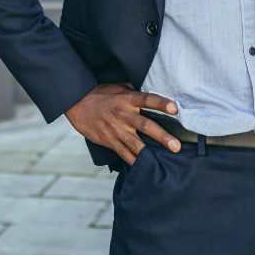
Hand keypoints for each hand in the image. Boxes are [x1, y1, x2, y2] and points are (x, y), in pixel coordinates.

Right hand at [65, 83, 181, 164]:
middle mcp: (123, 114)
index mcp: (127, 98)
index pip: (147, 99)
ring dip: (151, 152)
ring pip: (136, 143)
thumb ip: (134, 90)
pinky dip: (135, 160)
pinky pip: (124, 153)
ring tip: (166, 159)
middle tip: (176, 145)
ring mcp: (116, 129)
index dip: (161, 103)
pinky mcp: (109, 141)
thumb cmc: (101, 94)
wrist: (77, 104)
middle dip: (162, 136)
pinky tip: (146, 167)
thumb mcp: (118, 87)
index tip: (174, 109)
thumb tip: (152, 88)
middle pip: (145, 125)